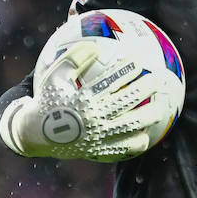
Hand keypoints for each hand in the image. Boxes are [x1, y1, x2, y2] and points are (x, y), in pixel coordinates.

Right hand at [0, 42, 171, 161]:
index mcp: (82, 98)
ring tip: (161, 106)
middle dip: (146, 88)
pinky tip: (145, 133)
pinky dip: (137, 141)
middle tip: (156, 79)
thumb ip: (75, 58)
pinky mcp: (99, 151)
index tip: (139, 61)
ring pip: (131, 125)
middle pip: (127, 101)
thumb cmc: (48, 98)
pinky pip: (124, 148)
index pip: (111, 80)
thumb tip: (97, 46)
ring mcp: (98, 136)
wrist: (35, 133)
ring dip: (150, 114)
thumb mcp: (55, 75)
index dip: (128, 69)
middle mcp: (92, 118)